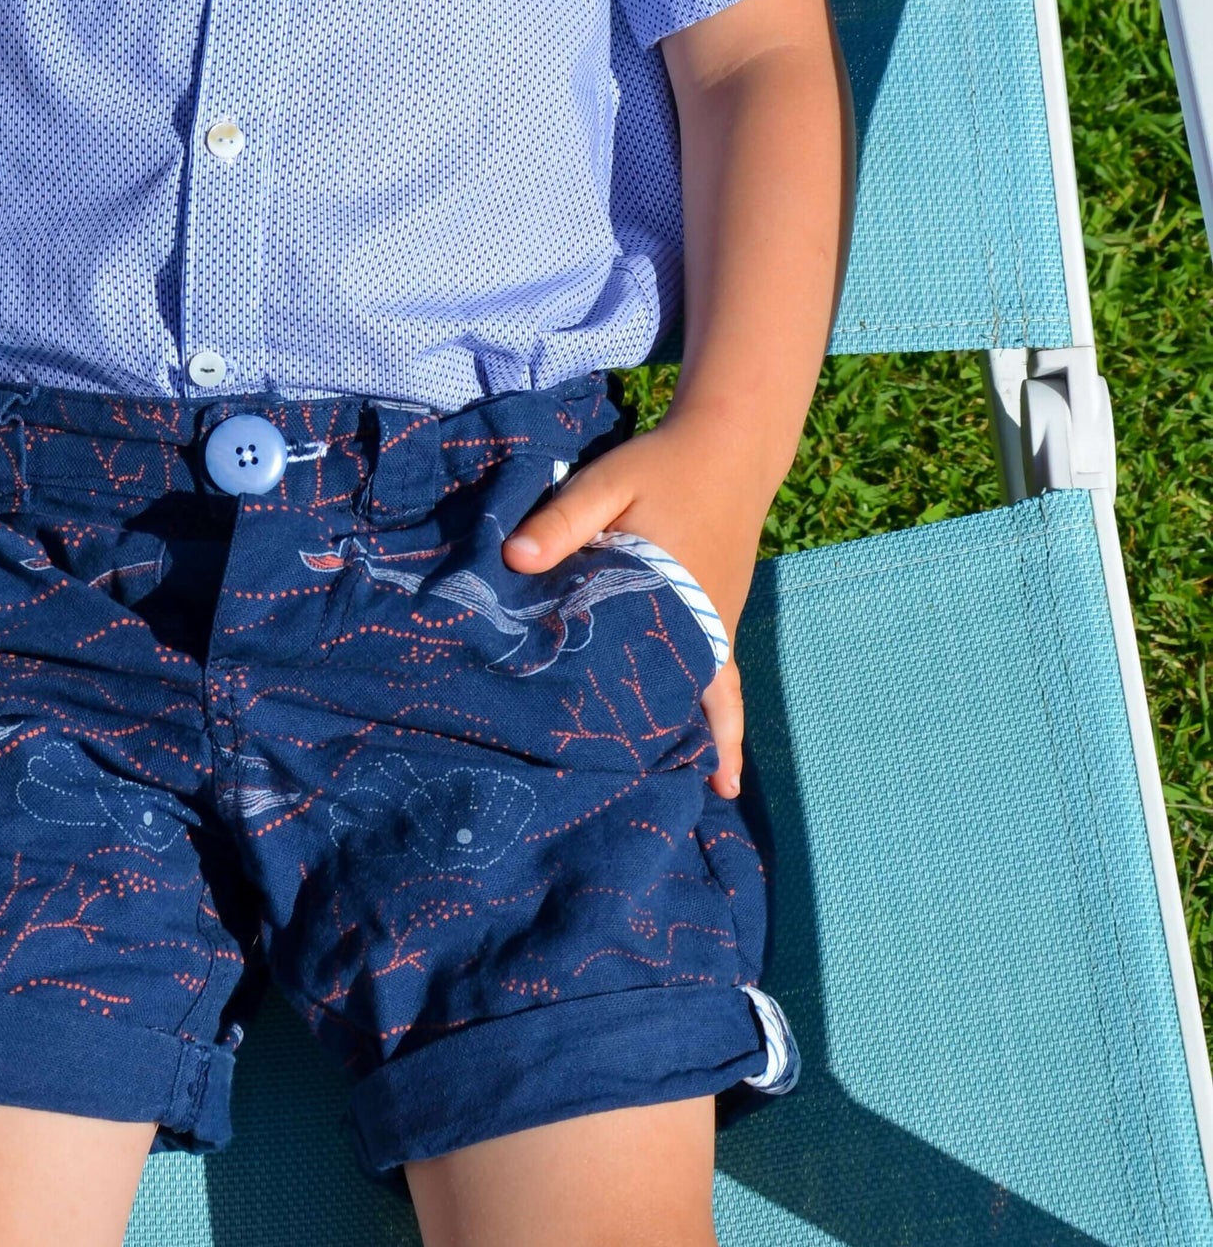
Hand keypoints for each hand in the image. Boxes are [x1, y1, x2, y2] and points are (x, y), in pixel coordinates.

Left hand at [499, 413, 770, 798]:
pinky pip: (722, 673)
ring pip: (716, 691)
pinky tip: (711, 743)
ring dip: (708, 735)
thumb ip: (564, 518)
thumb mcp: (608, 481)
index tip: (618, 766)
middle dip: (683, 745)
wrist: (730, 443)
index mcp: (677, 592)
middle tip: (660, 803)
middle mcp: (708, 619)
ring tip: (702, 791)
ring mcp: (722, 619)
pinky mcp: (724, 612)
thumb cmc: (663, 465)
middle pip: (696, 694)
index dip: (635, 716)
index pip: (653, 666)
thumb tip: (515, 560)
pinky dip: (719, 710)